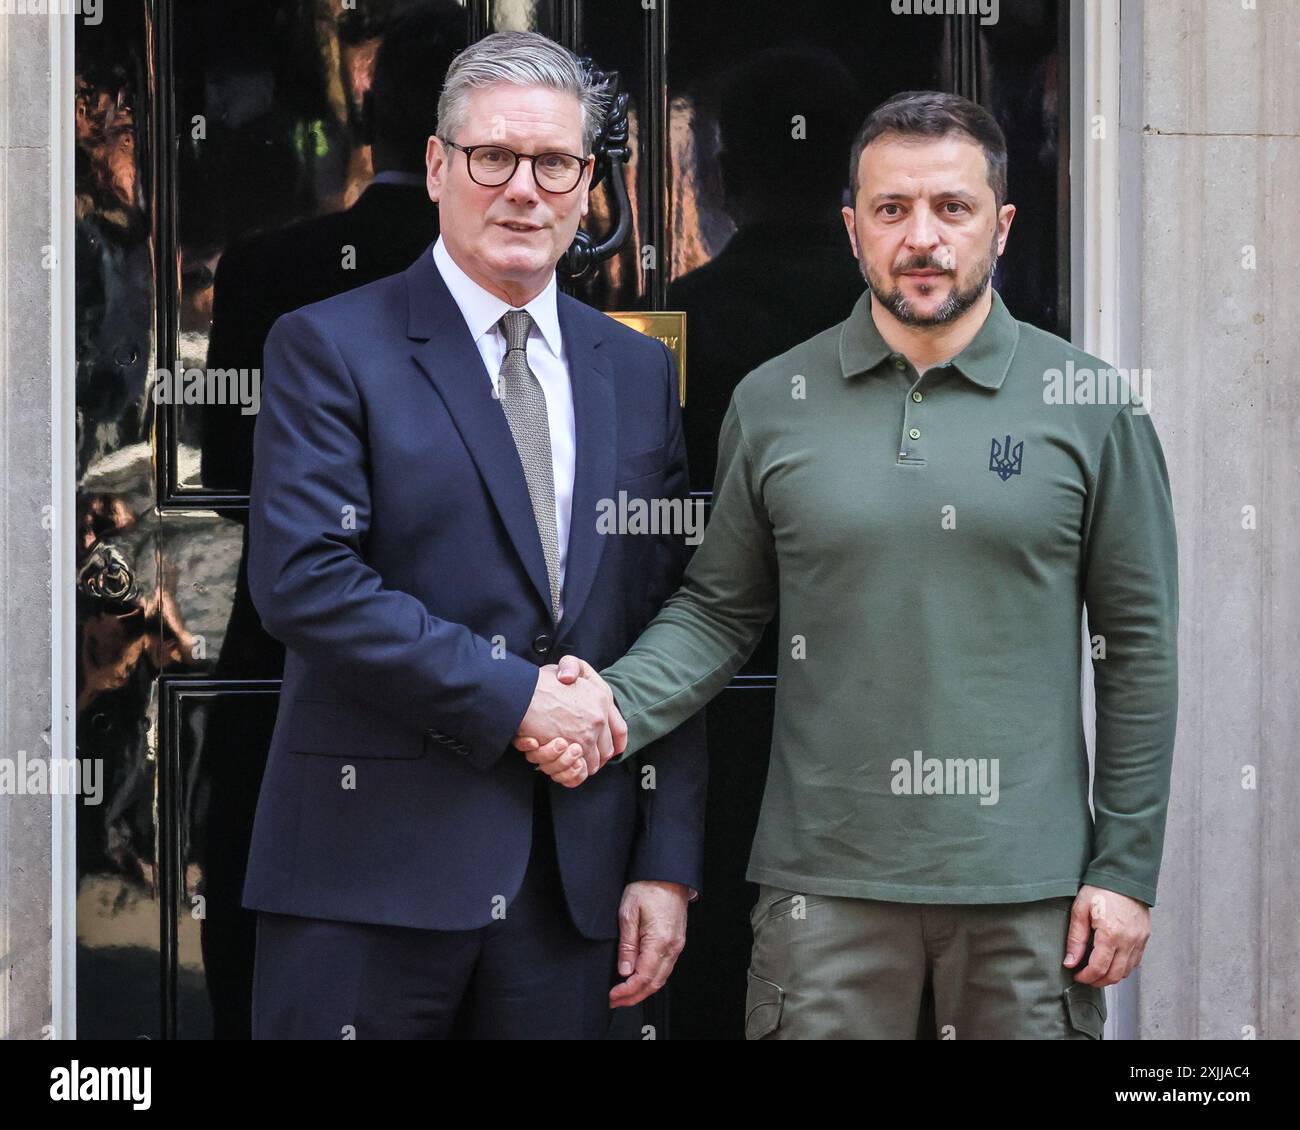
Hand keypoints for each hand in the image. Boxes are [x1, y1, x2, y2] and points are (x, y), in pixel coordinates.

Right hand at [516, 662, 626, 780]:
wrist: (521, 693)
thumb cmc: (540, 681)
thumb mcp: (566, 666)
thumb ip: (575, 671)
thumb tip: (571, 679)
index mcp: (602, 697)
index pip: (620, 729)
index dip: (616, 743)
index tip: (613, 749)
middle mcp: (600, 717)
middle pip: (607, 751)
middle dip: (595, 757)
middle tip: (582, 757)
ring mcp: (589, 734)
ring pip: (593, 762)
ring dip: (581, 765)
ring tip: (568, 761)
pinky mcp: (574, 747)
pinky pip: (580, 769)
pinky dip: (572, 772)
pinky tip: (562, 764)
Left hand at [608, 880, 689, 1008]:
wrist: (667, 873)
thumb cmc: (648, 887)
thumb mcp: (628, 912)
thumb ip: (627, 944)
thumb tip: (624, 970)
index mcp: (659, 941)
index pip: (643, 978)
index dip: (626, 991)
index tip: (612, 995)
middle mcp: (672, 947)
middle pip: (654, 984)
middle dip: (634, 997)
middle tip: (615, 1001)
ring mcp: (677, 945)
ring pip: (661, 978)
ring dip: (643, 990)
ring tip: (624, 995)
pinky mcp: (677, 941)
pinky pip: (665, 967)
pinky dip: (652, 979)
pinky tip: (640, 979)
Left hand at [1064, 884, 1149, 986]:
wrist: (1124, 876)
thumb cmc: (1100, 890)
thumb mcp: (1080, 910)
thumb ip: (1075, 939)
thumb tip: (1070, 962)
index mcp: (1110, 934)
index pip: (1098, 968)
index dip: (1086, 976)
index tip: (1077, 975)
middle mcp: (1128, 940)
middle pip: (1114, 975)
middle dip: (1098, 981)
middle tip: (1085, 978)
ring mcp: (1139, 940)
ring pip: (1126, 971)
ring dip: (1111, 977)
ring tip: (1097, 972)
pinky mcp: (1144, 938)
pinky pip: (1135, 962)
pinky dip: (1123, 968)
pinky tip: (1112, 963)